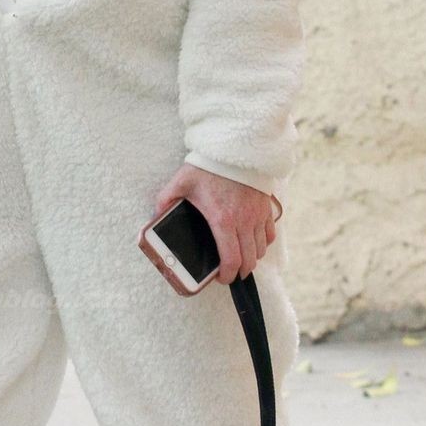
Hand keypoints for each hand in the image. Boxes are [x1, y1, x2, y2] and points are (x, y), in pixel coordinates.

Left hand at [150, 163, 277, 284]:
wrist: (234, 147)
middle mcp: (244, 221)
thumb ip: (165, 200)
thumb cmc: (208, 166)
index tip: (222, 278)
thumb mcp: (181, 182)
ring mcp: (257, 215)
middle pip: (249, 260)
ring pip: (260, 250)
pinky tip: (253, 242)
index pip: (231, 259)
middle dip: (240, 272)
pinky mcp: (266, 208)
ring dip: (251, 259)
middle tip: (230, 272)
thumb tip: (155, 215)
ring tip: (240, 258)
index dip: (228, 275)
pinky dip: (262, 244)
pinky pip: (269, 234)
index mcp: (223, 220)